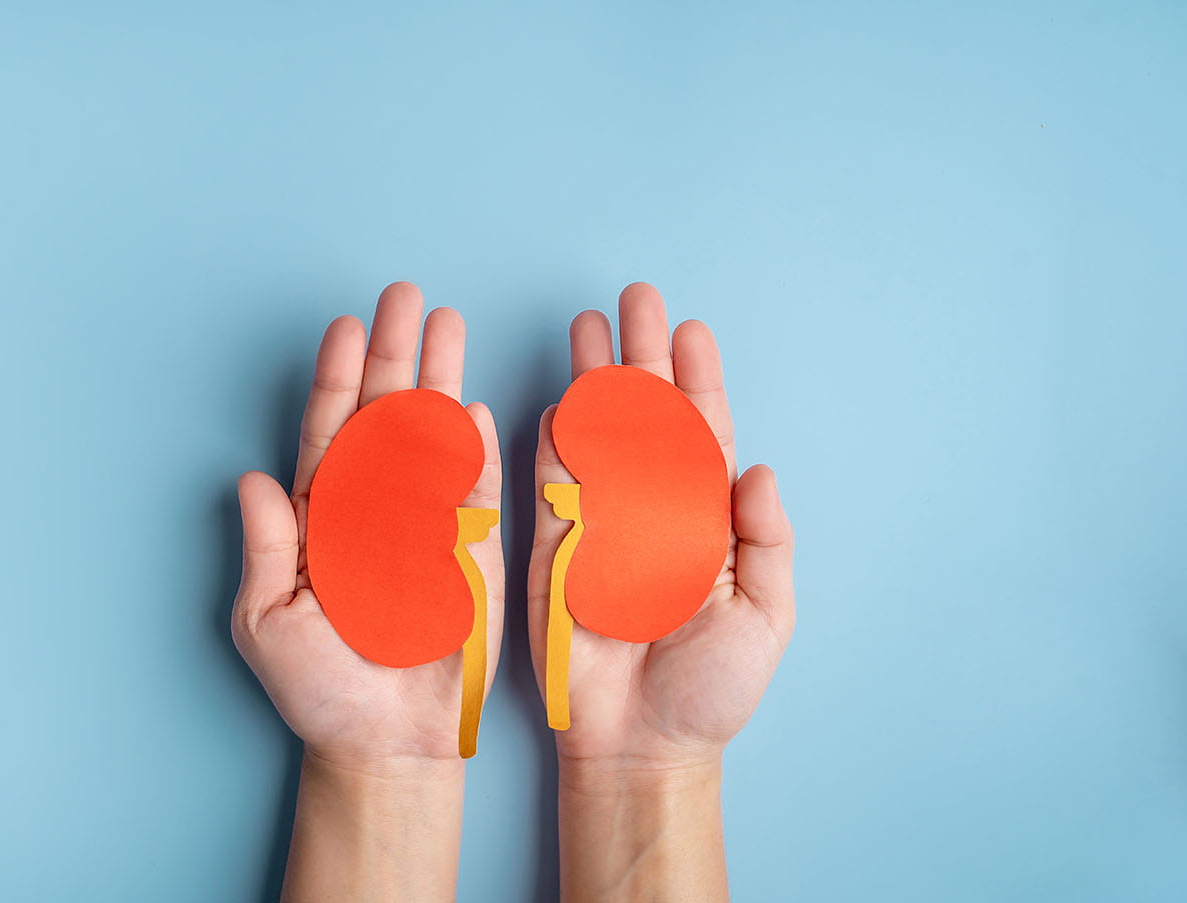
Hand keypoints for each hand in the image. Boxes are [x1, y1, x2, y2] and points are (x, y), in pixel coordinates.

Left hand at [232, 282, 503, 766]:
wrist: (386, 742)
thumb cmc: (321, 688)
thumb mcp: (269, 620)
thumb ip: (266, 549)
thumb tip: (250, 478)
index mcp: (323, 518)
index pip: (330, 431)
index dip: (338, 377)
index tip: (346, 324)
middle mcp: (376, 508)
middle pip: (386, 415)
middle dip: (396, 352)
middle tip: (405, 295)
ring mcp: (428, 525)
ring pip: (434, 438)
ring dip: (441, 380)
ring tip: (449, 324)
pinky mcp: (473, 554)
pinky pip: (476, 493)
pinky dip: (476, 450)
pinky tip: (475, 405)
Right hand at [528, 283, 794, 773]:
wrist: (640, 743)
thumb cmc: (710, 688)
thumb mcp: (763, 617)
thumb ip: (766, 542)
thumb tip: (759, 470)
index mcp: (706, 519)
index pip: (703, 434)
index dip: (697, 381)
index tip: (692, 331)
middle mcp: (653, 508)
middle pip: (647, 417)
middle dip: (642, 356)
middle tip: (636, 298)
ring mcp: (602, 523)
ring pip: (598, 436)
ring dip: (594, 381)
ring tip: (588, 325)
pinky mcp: (556, 548)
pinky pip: (551, 485)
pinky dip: (553, 441)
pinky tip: (559, 398)